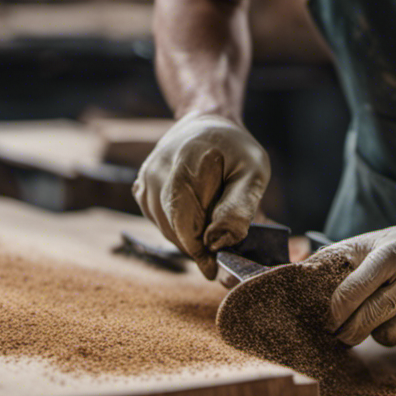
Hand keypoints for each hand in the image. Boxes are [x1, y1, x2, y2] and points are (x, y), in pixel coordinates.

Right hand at [133, 113, 269, 277]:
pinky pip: (159, 220)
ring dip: (189, 236)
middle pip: (174, 230)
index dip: (199, 252)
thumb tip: (217, 242)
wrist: (209, 124)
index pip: (184, 224)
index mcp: (185, 166)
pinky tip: (196, 214)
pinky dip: (178, 226)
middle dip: (199, 246)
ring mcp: (145, 180)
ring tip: (213, 223)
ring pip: (165, 229)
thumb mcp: (254, 173)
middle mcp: (157, 173)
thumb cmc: (237, 151)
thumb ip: (239, 208)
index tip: (215, 270)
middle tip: (223, 251)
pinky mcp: (141, 188)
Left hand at [317, 190, 395, 346]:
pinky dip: (390, 333)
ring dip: (370, 333)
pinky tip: (394, 319)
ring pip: (384, 332)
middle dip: (346, 331)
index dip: (333, 312)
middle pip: (365, 318)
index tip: (327, 319)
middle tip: (337, 333)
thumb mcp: (380, 239)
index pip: (350, 292)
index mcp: (390, 252)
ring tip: (370, 321)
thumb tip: (303, 268)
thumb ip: (345, 255)